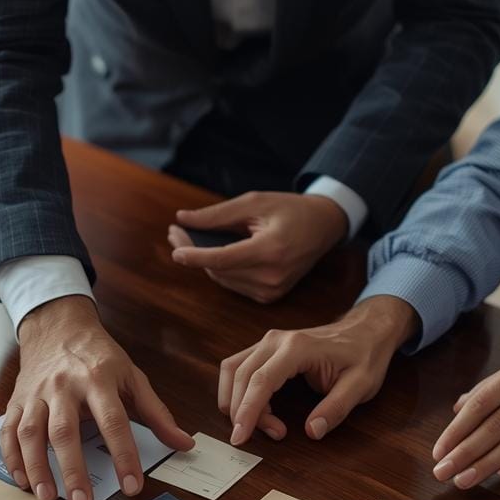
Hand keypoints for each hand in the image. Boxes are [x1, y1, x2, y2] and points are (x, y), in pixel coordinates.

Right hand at [2, 296, 194, 499]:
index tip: (131, 486)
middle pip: (65, 431)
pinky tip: (22, 481)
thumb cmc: (98, 356)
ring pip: (30, 433)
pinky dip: (12, 457)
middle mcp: (63, 386)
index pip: (113, 422)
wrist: (57, 326)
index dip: (123, 456)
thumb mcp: (132, 377)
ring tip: (47, 498)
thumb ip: (157, 413)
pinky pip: (9, 430)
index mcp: (98, 379)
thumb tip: (184, 443)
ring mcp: (36, 394)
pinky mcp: (17, 400)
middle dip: (72, 470)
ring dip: (37, 468)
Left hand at [168, 191, 347, 302]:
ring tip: (188, 237)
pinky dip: (220, 269)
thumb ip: (217, 214)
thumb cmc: (289, 209)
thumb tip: (182, 219)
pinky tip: (212, 251)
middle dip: (194, 252)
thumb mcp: (255, 202)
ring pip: (222, 279)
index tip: (175, 251)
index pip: (223, 259)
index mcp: (271, 250)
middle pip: (219, 269)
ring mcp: (272, 290)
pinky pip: (234, 284)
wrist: (324, 227)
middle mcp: (272, 276)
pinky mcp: (270, 297)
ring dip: (203, 261)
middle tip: (177, 231)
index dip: (195, 256)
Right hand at [219, 295, 416, 445]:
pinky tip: (257, 410)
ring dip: (238, 401)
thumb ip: (336, 408)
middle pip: (242, 377)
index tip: (240, 437)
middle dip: (245, 412)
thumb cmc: (364, 356)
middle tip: (273, 434)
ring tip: (266, 424)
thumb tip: (312, 431)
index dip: (247, 411)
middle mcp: (276, 340)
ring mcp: (269, 342)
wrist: (366, 331)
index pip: (261, 380)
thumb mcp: (361, 386)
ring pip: (234, 371)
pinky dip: (239, 392)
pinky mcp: (266, 348)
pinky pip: (239, 368)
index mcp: (298, 347)